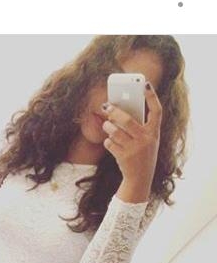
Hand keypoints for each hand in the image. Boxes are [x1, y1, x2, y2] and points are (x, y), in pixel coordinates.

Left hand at [102, 81, 161, 201]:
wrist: (140, 178)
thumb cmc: (143, 154)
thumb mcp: (147, 140)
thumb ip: (139, 126)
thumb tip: (119, 109)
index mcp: (154, 133)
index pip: (156, 111)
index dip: (151, 97)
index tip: (145, 84)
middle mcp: (146, 140)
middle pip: (127, 120)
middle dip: (114, 111)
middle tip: (106, 106)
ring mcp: (134, 149)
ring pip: (114, 131)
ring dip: (107, 127)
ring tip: (107, 126)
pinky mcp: (123, 157)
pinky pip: (110, 143)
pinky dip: (108, 141)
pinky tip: (111, 143)